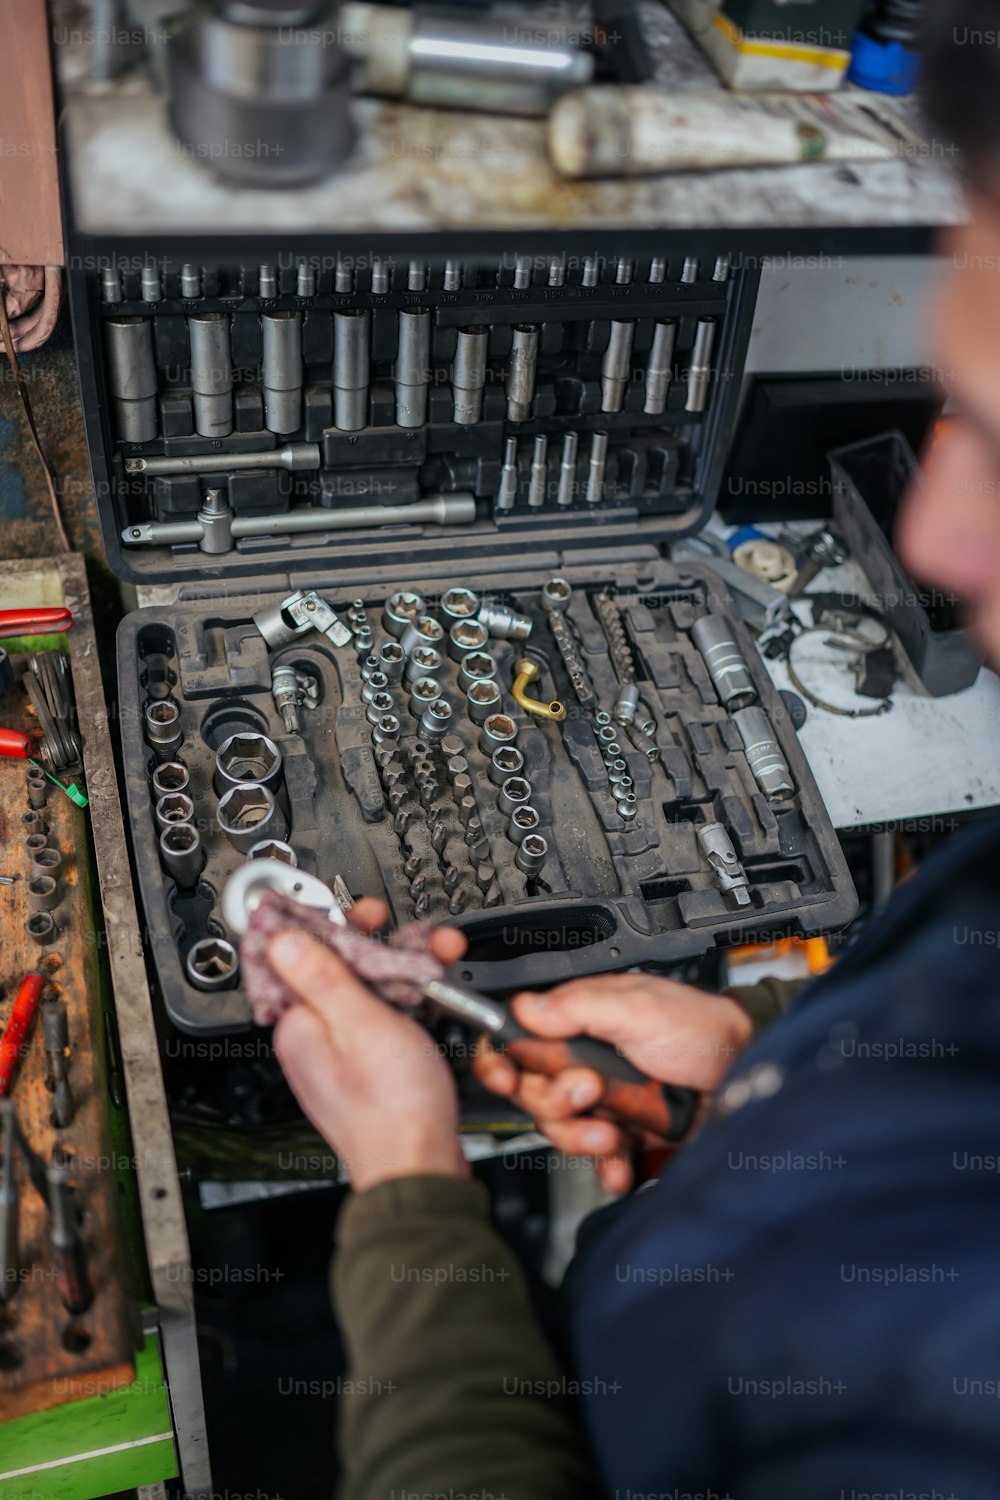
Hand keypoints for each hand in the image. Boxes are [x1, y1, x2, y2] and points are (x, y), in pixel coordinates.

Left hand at [270, 899, 469, 1192]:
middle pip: (340, 970)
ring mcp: (342, 1055)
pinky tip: (431, 994)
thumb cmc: (394, 1110)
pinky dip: (407, 1001)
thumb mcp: (360, 1024)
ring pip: (367, 992)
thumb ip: (321, 975)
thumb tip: (280, 937)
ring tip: (437, 957)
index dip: (334, 925)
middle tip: (410, 933)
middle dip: (380, 944)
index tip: (363, 911)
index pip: (303, 956)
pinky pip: (383, 1019)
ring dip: (402, 969)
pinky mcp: (369, 1068)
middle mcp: (314, 1038)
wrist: (421, 1170)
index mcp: (299, 1024)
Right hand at [473, 974, 752, 1191]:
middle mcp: (587, 1061)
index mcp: (581, 1022)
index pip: (518, 1041)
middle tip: (588, 1089)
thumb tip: (525, 1008)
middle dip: (554, 1099)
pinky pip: (595, 1161)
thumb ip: (579, 1006)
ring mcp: (605, 1101)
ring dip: (579, 1134)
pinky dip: (607, 1165)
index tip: (504, 1076)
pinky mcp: (625, 1136)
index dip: (502, 1061)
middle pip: (531, 1092)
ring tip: (612, 1129)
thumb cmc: (703, 1032)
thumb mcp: (639, 1006)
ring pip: (559, 1129)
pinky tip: (623, 1158)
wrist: (748, 1080)